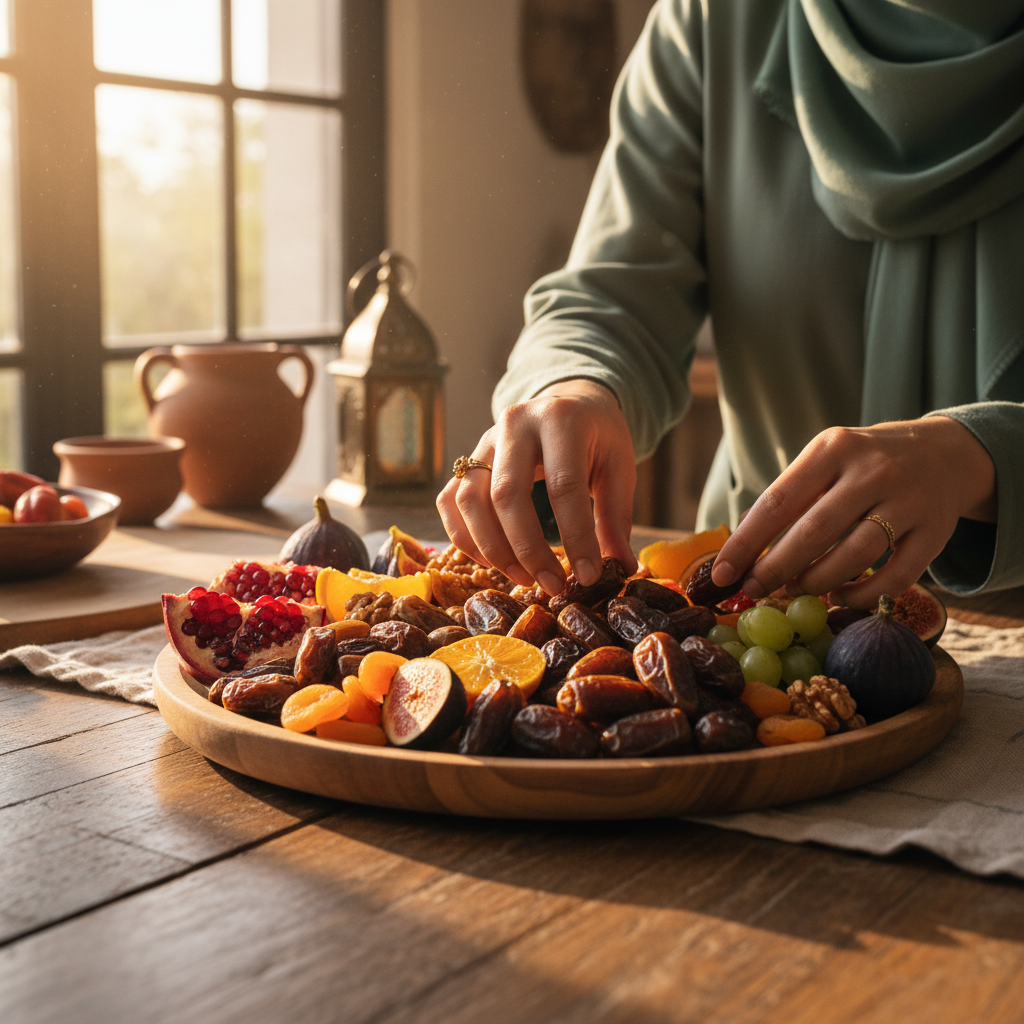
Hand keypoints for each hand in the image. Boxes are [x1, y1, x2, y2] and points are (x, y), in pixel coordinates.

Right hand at [436, 379, 636, 594]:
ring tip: (523, 578)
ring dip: (492, 548)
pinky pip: (450, 502)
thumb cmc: (597, 438)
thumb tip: (621, 568)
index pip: (564, 485)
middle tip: (552, 585)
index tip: (588, 575)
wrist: (567, 404)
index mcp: (561, 419)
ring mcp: (484, 441)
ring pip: (470, 500)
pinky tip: (493, 562)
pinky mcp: (466, 461)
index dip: (576, 536)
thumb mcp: (618, 466)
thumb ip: (616, 516)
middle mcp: (515, 424)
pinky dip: (464, 538)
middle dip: (528, 549)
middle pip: (507, 493)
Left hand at [711, 417, 996, 608]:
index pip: (778, 501)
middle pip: (814, 532)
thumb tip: (739, 548)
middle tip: (753, 591)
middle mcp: (873, 471)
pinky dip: (861, 596)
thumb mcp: (825, 460)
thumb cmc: (864, 464)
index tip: (722, 574)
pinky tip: (838, 597)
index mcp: (833, 449)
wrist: (944, 453)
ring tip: (794, 591)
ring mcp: (908, 501)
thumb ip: (788, 497)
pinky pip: (896, 576)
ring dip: (816, 582)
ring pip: (855, 556)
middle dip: (775, 569)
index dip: (745, 543)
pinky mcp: (935, 532)